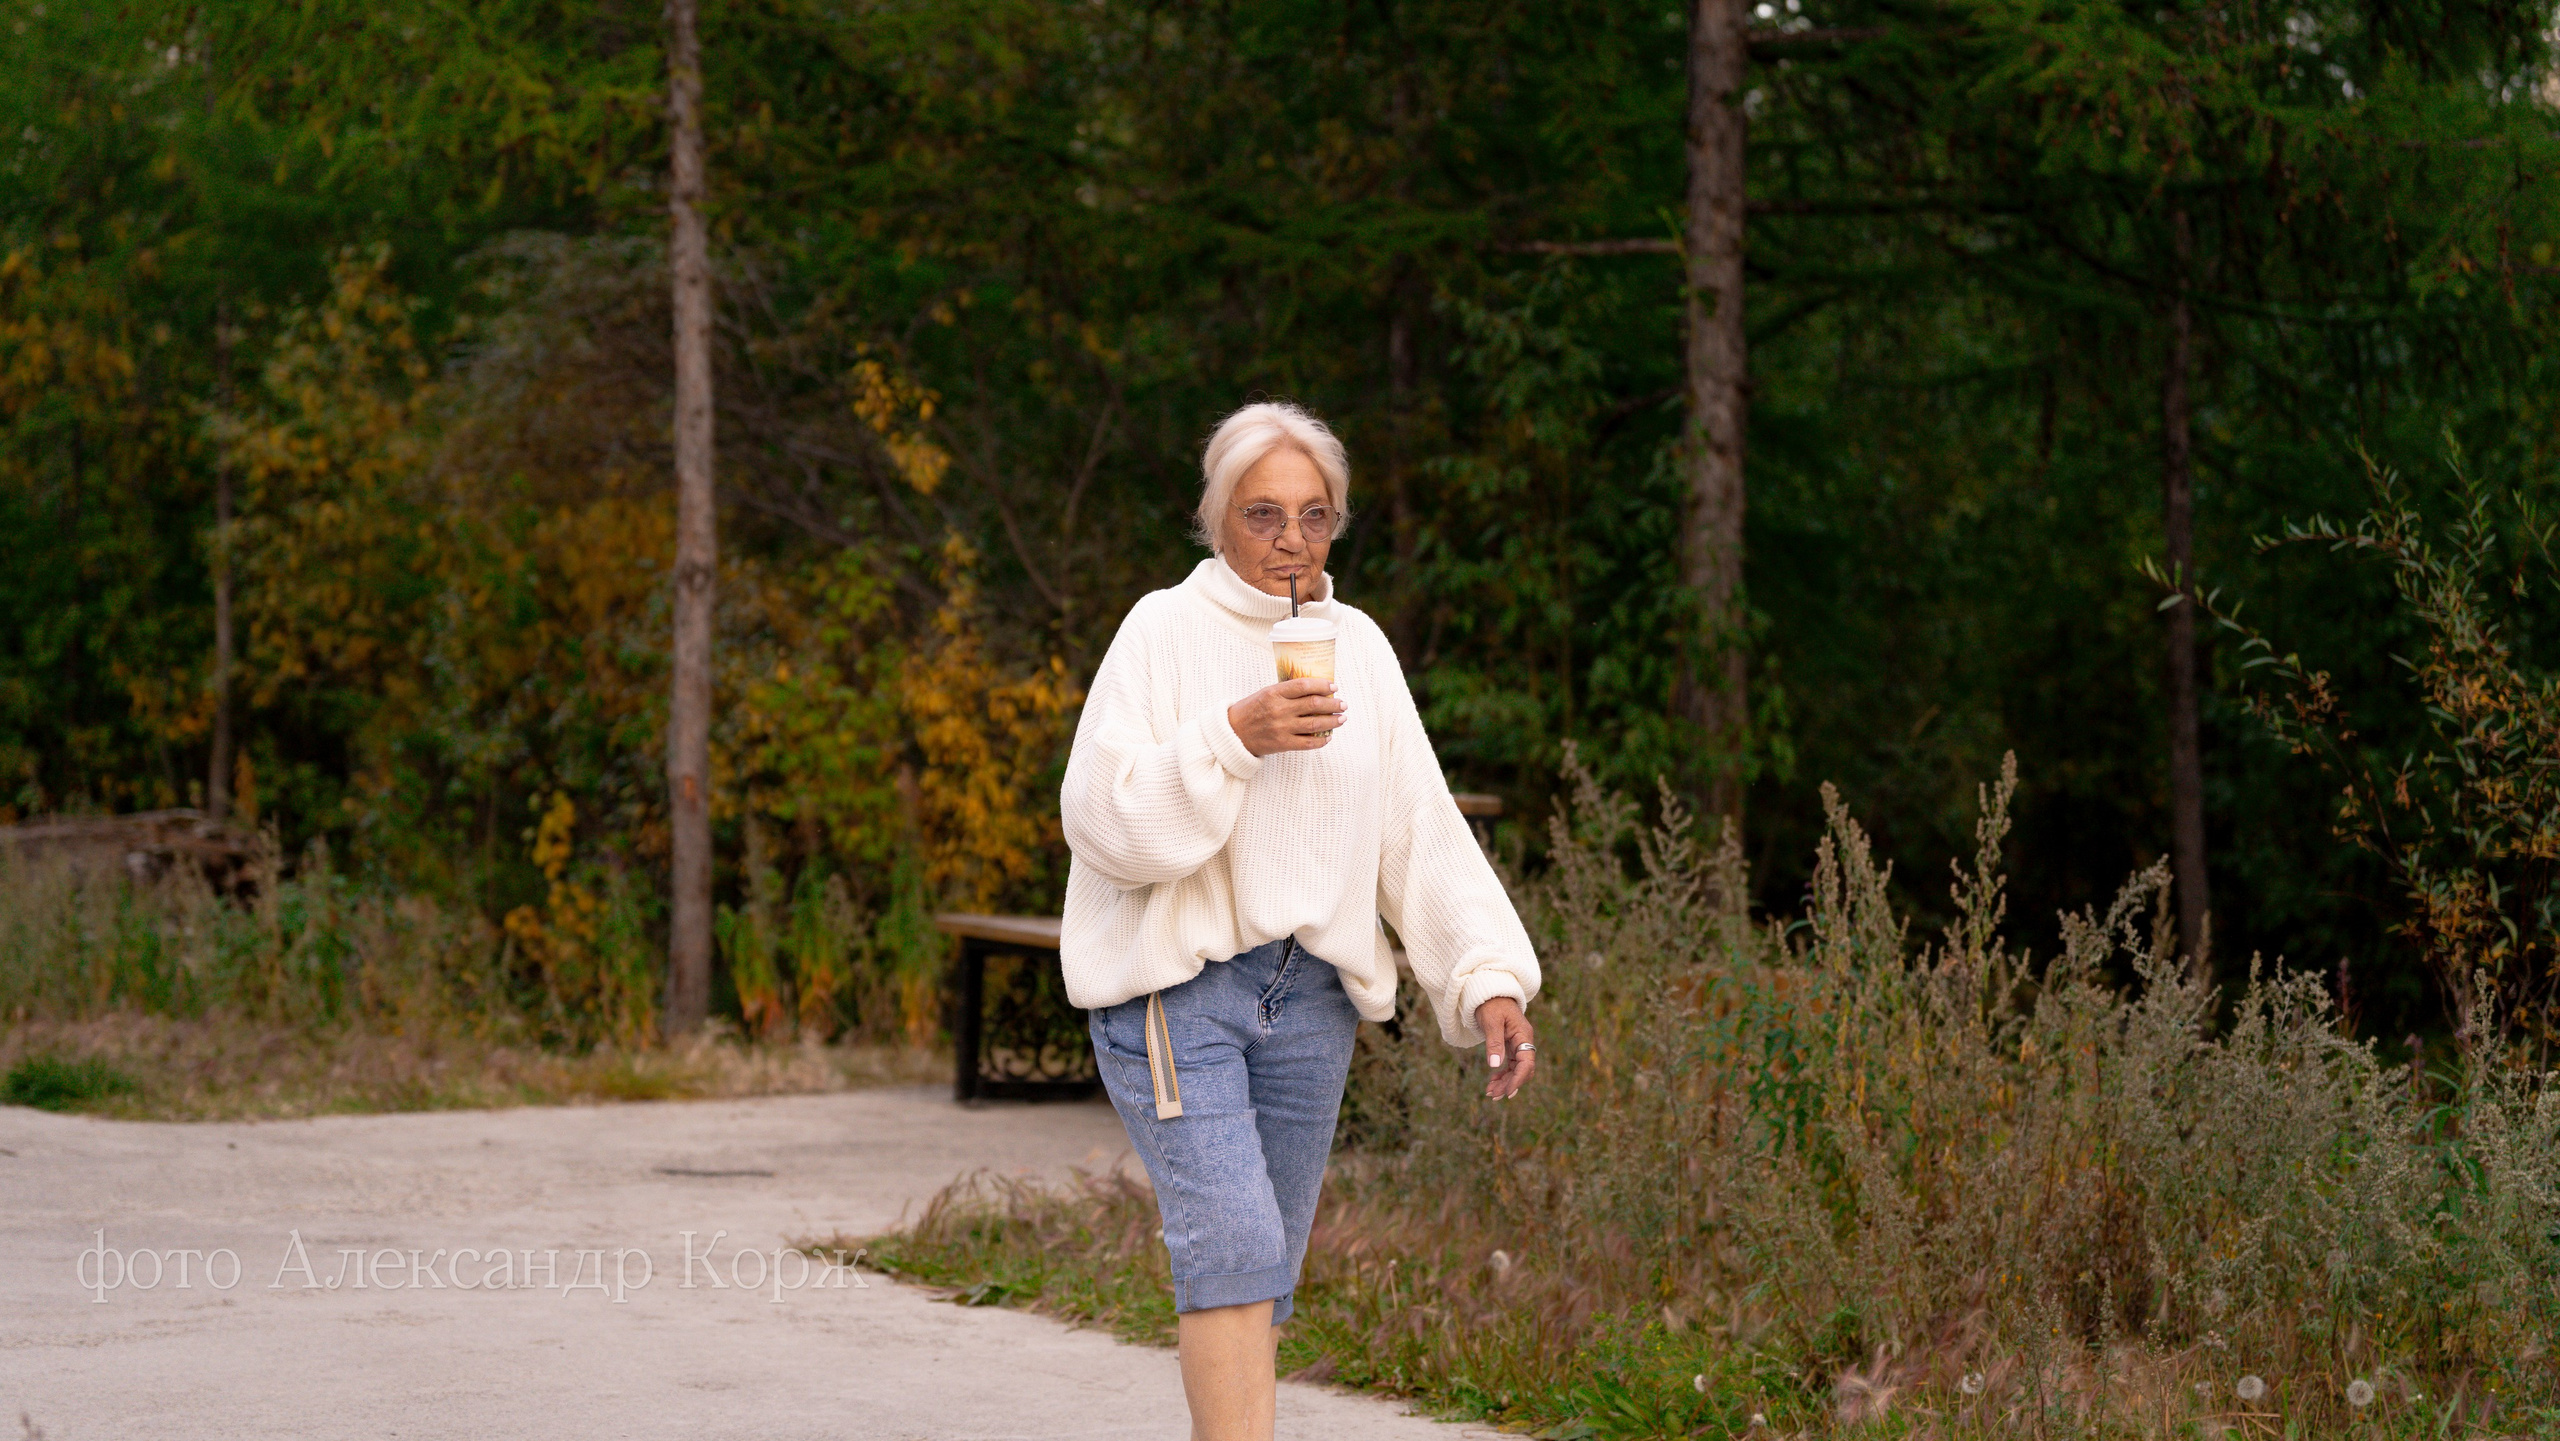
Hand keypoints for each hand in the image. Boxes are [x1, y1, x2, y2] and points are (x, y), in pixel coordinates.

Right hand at [1226, 679, 1346, 756]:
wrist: (1232, 734)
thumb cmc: (1250, 711)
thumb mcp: (1265, 694)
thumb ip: (1286, 692)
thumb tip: (1315, 690)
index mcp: (1274, 693)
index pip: (1304, 685)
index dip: (1323, 685)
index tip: (1333, 687)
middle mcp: (1279, 710)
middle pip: (1314, 704)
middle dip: (1333, 704)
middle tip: (1343, 704)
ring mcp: (1281, 728)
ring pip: (1315, 723)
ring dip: (1332, 721)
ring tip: (1341, 718)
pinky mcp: (1282, 744)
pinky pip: (1308, 743)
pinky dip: (1322, 740)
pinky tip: (1329, 737)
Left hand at [1476, 997, 1535, 1100]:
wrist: (1489, 992)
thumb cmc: (1491, 1004)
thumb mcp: (1491, 1022)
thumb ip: (1494, 1043)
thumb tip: (1495, 1066)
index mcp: (1523, 1035)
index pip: (1526, 1063)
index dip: (1518, 1079)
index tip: (1508, 1092)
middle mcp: (1523, 1042)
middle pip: (1522, 1069)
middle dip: (1509, 1084)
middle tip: (1493, 1096)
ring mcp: (1518, 1044)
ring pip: (1516, 1069)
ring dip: (1504, 1082)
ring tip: (1490, 1093)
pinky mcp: (1510, 1045)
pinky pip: (1510, 1065)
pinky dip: (1502, 1074)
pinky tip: (1492, 1082)